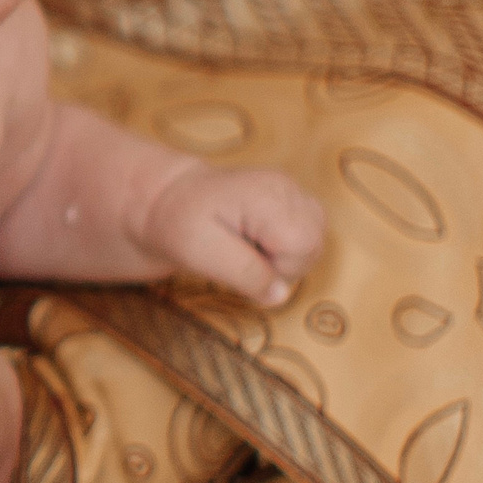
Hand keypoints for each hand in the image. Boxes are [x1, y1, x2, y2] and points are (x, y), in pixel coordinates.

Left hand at [140, 165, 325, 306]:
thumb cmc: (178, 224)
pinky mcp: (291, 202)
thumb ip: (242, 273)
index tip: (241, 258)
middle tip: (241, 253)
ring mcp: (292, 192)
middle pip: (314, 245)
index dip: (277, 266)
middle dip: (281, 264)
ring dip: (283, 258)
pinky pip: (306, 238)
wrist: (168, 202)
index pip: (303, 247)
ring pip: (314, 244)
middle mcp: (287, 187)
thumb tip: (281, 295)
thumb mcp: (199, 251)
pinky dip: (284, 249)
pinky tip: (255, 241)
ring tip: (246, 246)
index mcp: (268, 194)